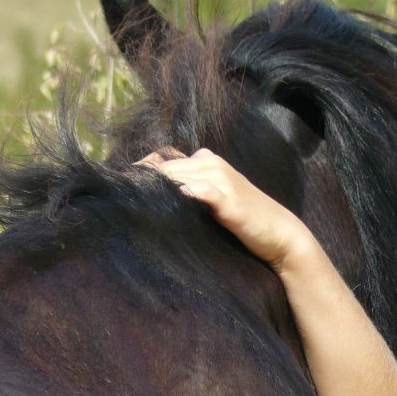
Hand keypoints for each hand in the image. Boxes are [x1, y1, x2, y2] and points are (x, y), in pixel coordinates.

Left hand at [136, 148, 309, 268]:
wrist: (281, 235)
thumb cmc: (247, 221)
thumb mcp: (216, 200)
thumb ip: (192, 193)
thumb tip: (156, 199)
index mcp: (208, 160)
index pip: (164, 159)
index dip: (141, 173)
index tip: (121, 190)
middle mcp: (212, 163)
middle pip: (164, 168)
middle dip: (140, 183)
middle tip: (115, 199)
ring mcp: (221, 179)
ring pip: (175, 177)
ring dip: (153, 190)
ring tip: (130, 204)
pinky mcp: (227, 199)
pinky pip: (197, 191)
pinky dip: (179, 196)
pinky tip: (162, 207)